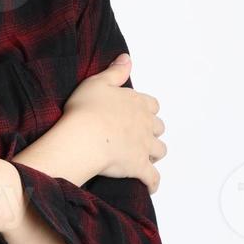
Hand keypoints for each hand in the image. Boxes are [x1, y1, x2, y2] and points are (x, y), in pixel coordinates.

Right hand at [59, 53, 166, 192]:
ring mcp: (144, 147)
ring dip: (153, 153)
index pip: (152, 105)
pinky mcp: (139, 167)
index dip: (145, 109)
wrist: (84, 137)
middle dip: (151, 131)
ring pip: (160, 151)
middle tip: (137, 135)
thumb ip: (115, 71)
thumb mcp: (97, 82)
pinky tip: (150, 185)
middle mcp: (145, 124)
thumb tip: (127, 59)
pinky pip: (152, 178)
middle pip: (158, 128)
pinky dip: (153, 182)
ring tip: (143, 156)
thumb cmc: (86, 109)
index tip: (136, 113)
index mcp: (137, 103)